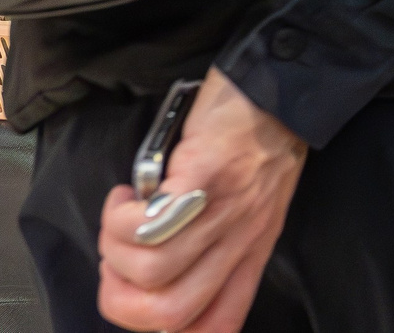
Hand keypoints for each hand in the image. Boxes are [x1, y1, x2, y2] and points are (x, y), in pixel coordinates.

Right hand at [97, 69, 305, 332]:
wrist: (279, 85)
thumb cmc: (259, 140)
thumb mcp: (252, 204)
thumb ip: (215, 244)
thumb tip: (155, 274)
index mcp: (250, 252)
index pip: (218, 324)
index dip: (168, 331)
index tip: (139, 301)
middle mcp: (241, 240)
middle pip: (170, 314)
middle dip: (121, 301)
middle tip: (116, 262)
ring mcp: (226, 210)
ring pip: (152, 270)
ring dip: (114, 250)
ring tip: (121, 217)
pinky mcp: (206, 177)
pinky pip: (150, 224)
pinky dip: (121, 217)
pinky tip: (127, 195)